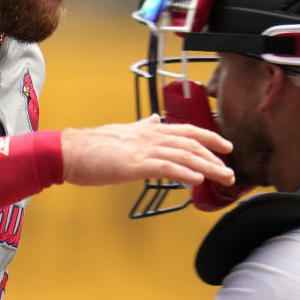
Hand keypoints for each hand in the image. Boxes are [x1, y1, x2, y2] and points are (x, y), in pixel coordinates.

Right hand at [61, 115, 233, 187]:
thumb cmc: (91, 146)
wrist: (69, 151)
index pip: (185, 130)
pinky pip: (166, 167)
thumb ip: (142, 127)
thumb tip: (156, 119)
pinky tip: (198, 180)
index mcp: (147, 130)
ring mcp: (143, 149)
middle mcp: (150, 136)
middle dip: (214, 155)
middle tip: (230, 169)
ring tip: (223, 177)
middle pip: (190, 142)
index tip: (224, 146)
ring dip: (208, 166)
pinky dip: (185, 173)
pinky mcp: (135, 164)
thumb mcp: (122, 132)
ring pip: (184, 155)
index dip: (208, 137)